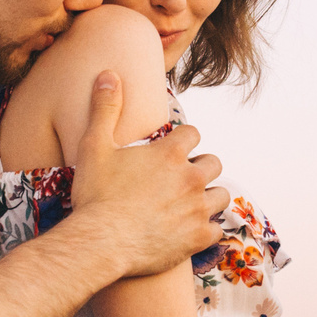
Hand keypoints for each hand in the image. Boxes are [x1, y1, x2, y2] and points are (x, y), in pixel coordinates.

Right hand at [69, 71, 224, 277]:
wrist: (100, 243)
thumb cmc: (95, 195)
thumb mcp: (94, 146)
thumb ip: (105, 109)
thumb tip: (109, 74)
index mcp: (170, 153)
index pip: (193, 134)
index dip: (184, 139)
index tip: (173, 148)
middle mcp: (191, 178)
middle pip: (214, 162)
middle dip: (201, 166)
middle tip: (182, 177)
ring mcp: (198, 209)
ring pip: (222, 195)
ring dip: (210, 196)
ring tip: (192, 203)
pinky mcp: (198, 238)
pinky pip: (218, 230)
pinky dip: (207, 229)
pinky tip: (193, 230)